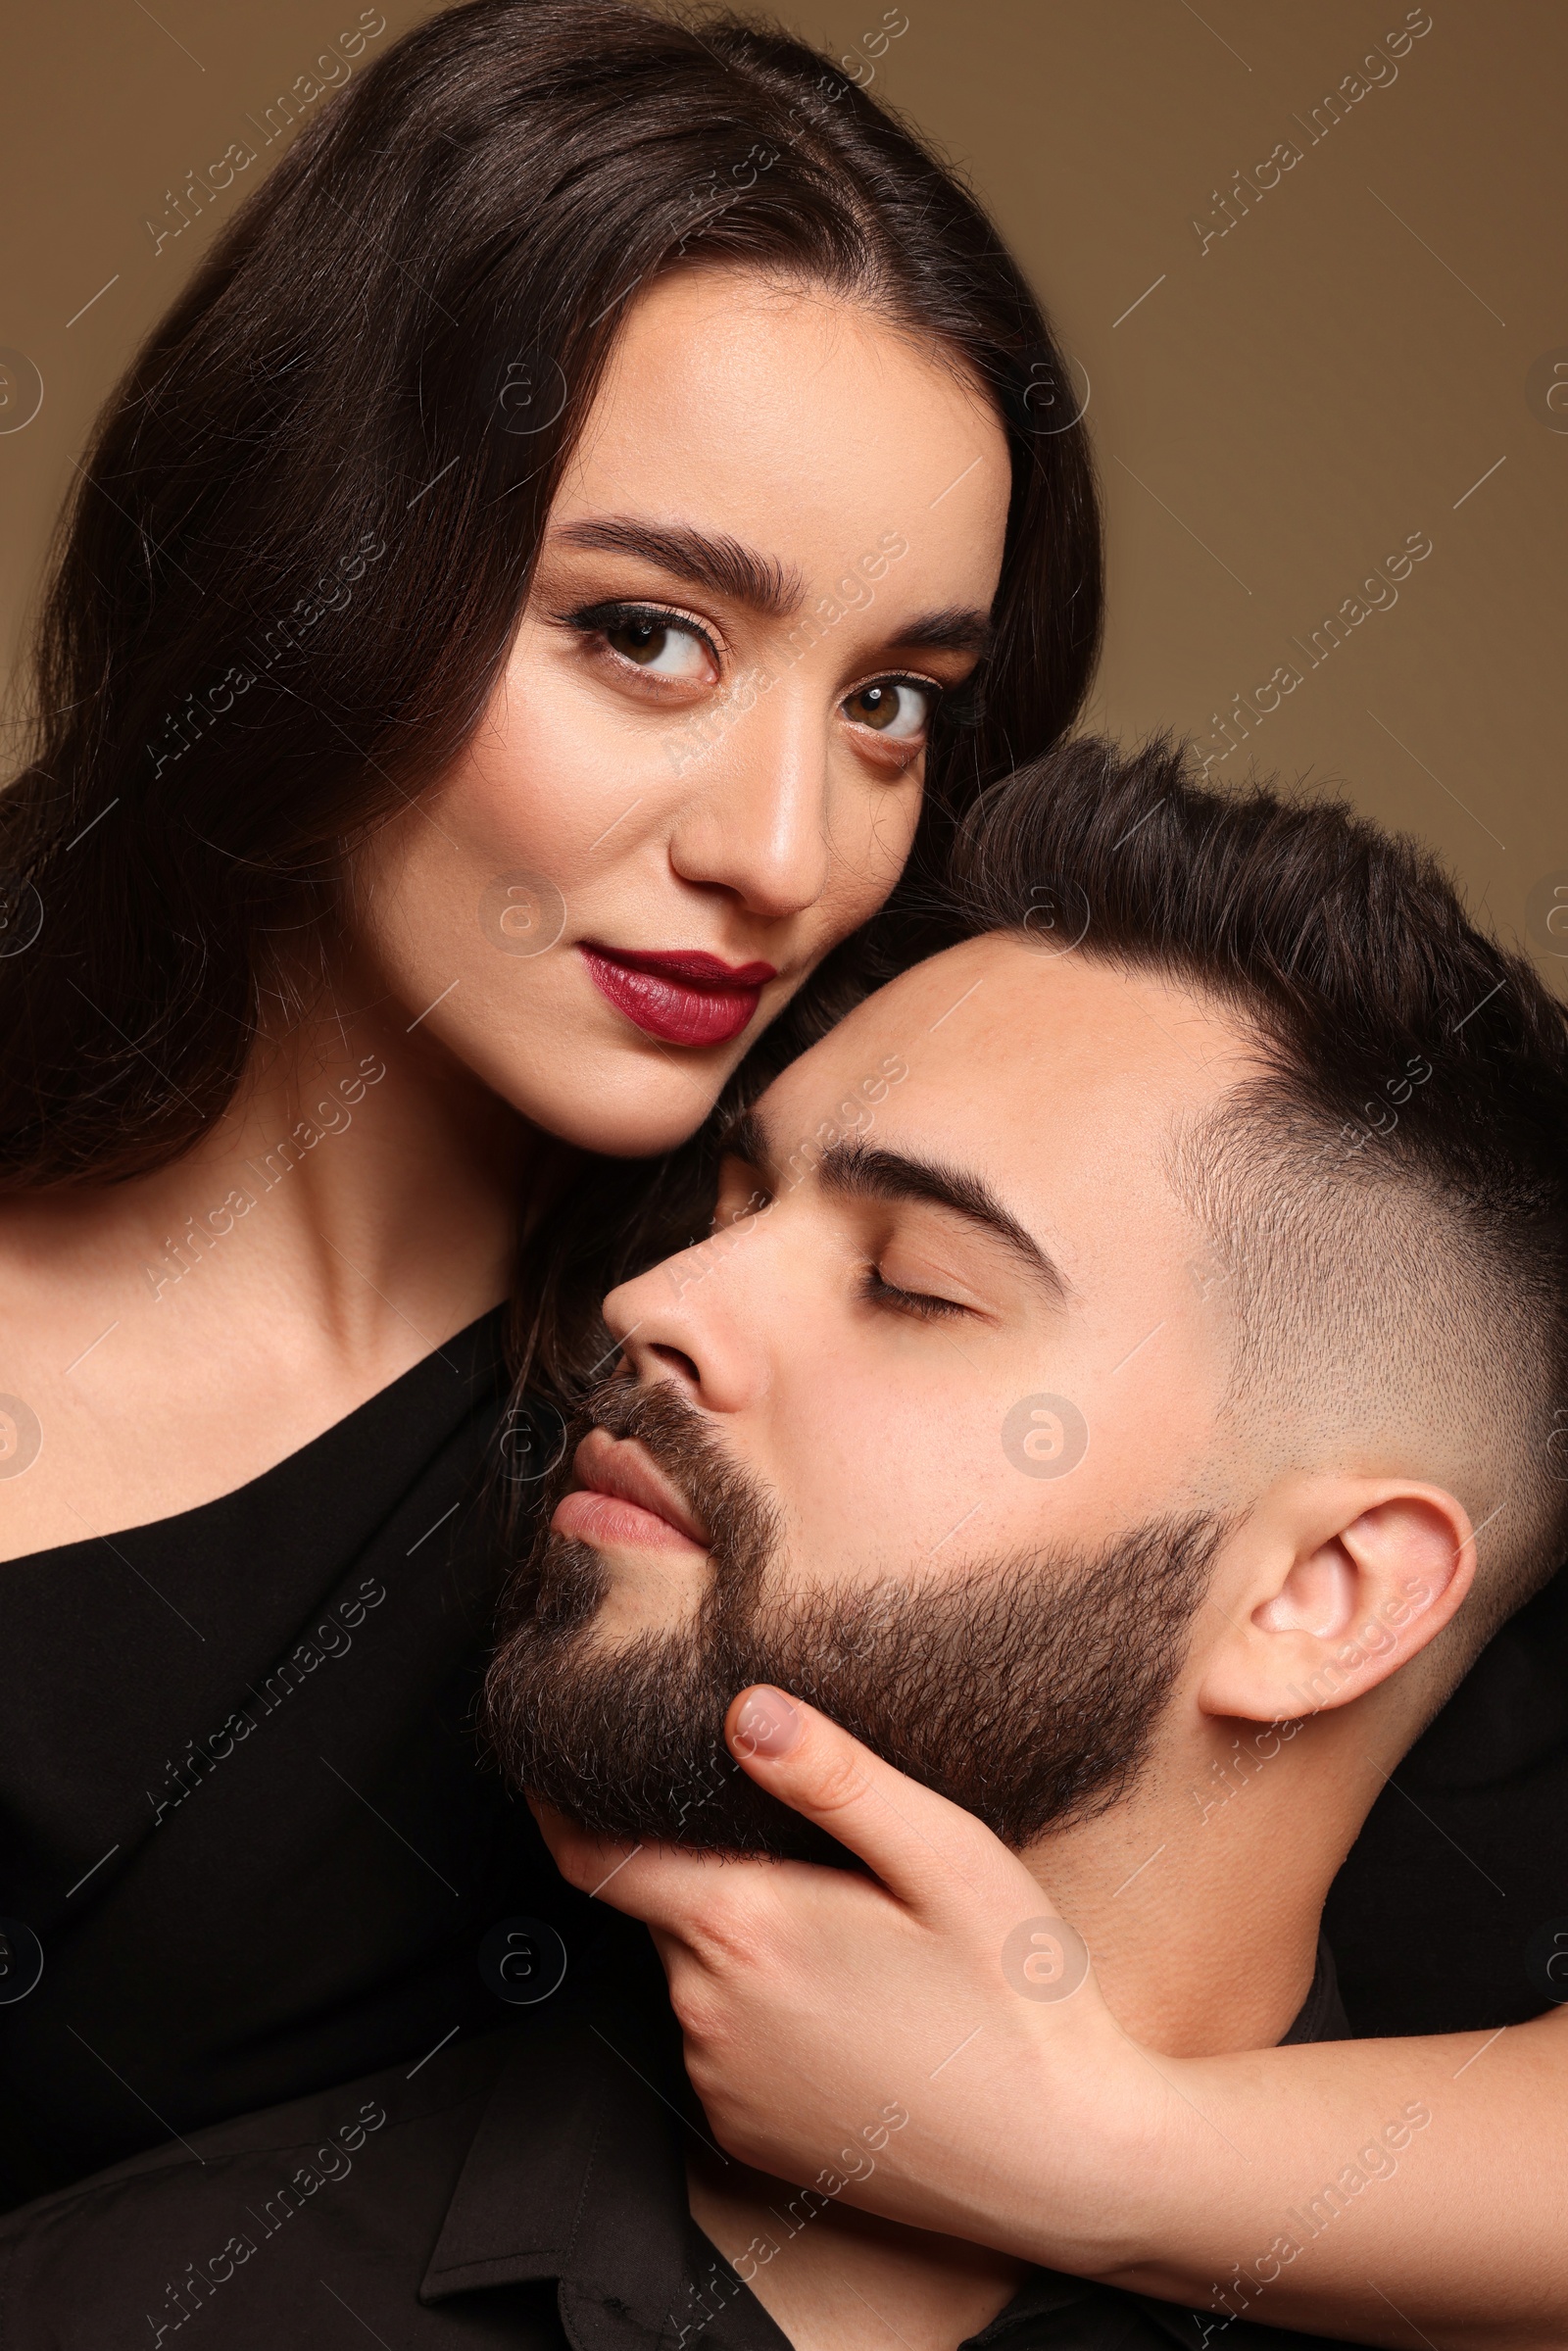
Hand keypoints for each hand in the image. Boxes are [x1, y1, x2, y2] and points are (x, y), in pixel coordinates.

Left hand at [532, 1685, 1173, 2270]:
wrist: (1065, 2161)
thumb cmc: (1017, 1998)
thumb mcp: (944, 1856)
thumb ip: (835, 1777)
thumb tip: (746, 1708)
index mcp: (743, 1929)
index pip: (593, 1856)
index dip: (561, 1801)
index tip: (557, 1759)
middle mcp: (708, 2013)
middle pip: (659, 1905)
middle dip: (698, 1863)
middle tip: (785, 1836)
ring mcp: (723, 2084)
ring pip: (692, 1973)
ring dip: (733, 1938)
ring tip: (840, 1926)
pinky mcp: (747, 2136)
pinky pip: (719, 2042)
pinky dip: (753, 2009)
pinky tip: (844, 2002)